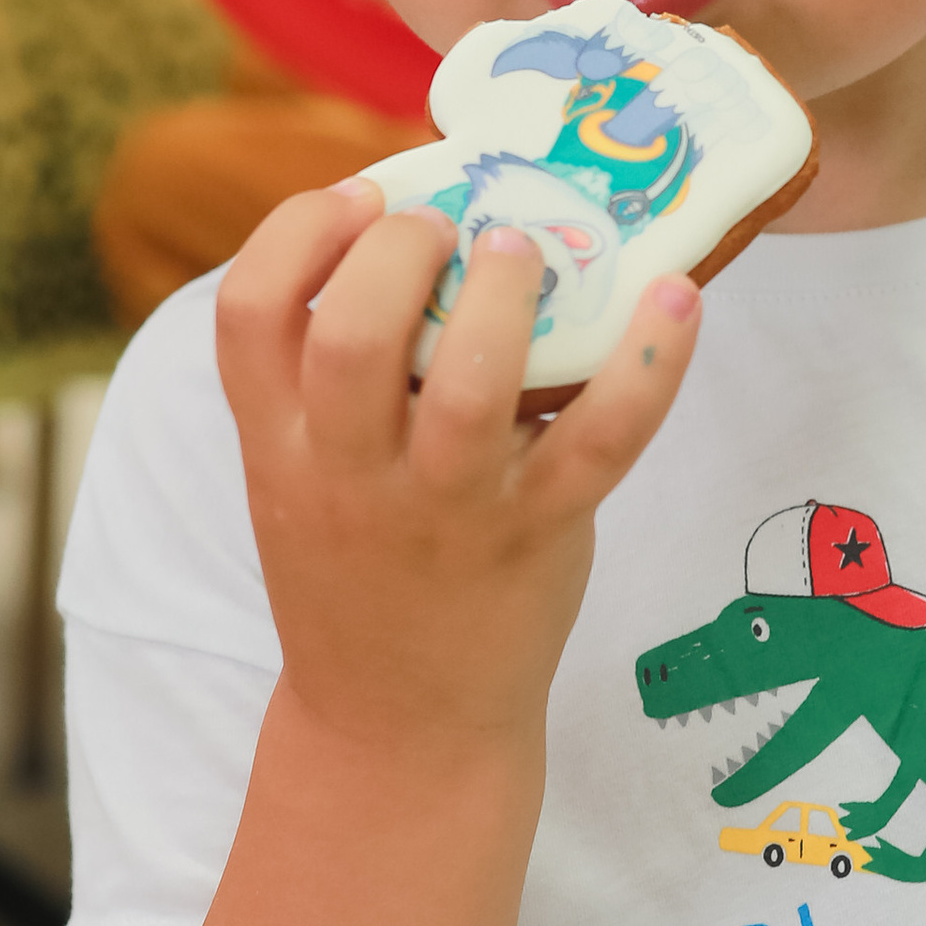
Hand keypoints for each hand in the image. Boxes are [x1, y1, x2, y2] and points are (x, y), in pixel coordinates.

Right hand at [216, 185, 700, 767]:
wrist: (397, 725)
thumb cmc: (363, 567)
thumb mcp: (300, 476)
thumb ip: (327, 380)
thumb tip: (422, 228)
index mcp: (279, 444)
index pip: (246, 312)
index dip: (298, 230)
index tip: (360, 200)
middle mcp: (350, 473)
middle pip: (351, 335)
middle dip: (400, 250)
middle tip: (446, 227)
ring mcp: (447, 510)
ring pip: (472, 387)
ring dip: (505, 294)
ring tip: (522, 251)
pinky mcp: (537, 534)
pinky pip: (602, 441)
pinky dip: (649, 363)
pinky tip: (678, 298)